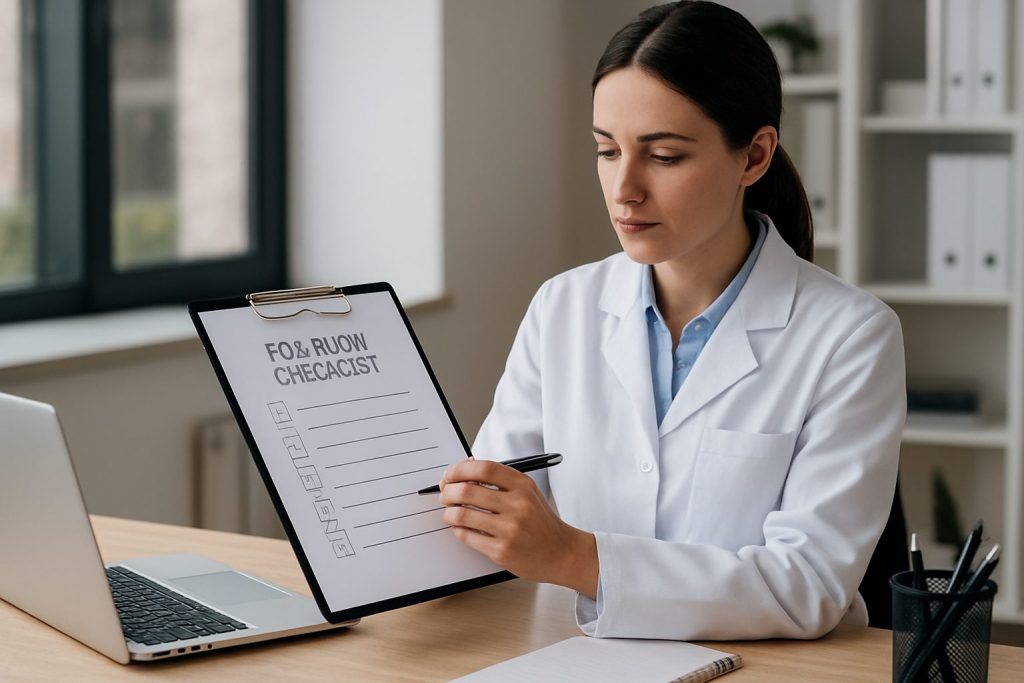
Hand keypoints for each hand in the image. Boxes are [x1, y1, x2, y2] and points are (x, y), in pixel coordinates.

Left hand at [438, 458, 597, 597]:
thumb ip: (500, 481)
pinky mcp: (502, 551)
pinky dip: (458, 530)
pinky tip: (460, 528)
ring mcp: (510, 529)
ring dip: (449, 513)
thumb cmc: (541, 522)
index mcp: (523, 485)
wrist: (562, 552)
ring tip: (450, 513)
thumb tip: (464, 471)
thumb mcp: (528, 493)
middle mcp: (518, 505)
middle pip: (468, 490)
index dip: (460, 469)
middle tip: (445, 495)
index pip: (484, 468)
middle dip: (448, 492)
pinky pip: (467, 536)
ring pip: (462, 514)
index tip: (450, 475)